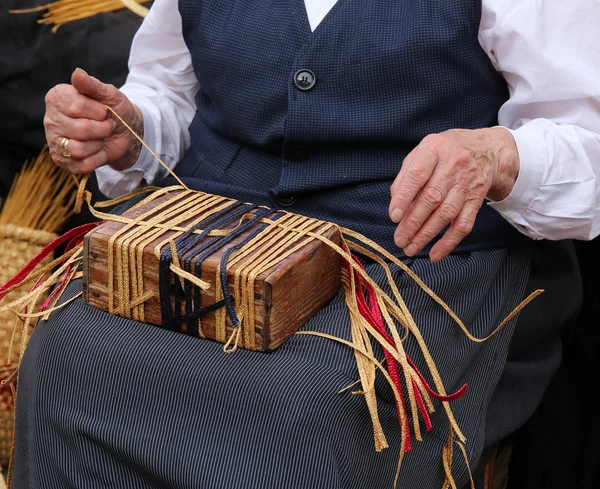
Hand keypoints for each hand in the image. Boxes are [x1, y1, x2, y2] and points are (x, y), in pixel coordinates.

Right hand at [44, 68, 142, 173]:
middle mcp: (51, 119)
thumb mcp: (109, 94)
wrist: (124, 133)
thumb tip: (77, 73)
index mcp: (57, 98)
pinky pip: (82, 165)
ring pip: (79, 149)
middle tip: (107, 126)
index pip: (77, 107)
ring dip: (99, 144)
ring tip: (101, 138)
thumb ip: (92, 85)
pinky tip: (98, 149)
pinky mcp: (63, 161)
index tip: (105, 111)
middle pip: (80, 130)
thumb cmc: (114, 110)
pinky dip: (97, 158)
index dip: (99, 112)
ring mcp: (55, 142)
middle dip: (103, 129)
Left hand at [389, 128, 519, 261]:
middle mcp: (453, 165)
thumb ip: (406, 175)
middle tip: (399, 239)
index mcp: (434, 150)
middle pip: (432, 198)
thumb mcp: (423, 151)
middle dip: (413, 222)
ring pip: (447, 213)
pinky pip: (464, 223)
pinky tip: (435, 254)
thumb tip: (395, 203)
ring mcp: (467, 184)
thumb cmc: (445, 152)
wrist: (486, 149)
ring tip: (410, 248)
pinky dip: (449, 242)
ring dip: (427, 235)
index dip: (405, 197)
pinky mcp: (476, 199)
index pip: (417, 174)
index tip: (394, 216)